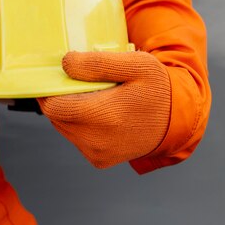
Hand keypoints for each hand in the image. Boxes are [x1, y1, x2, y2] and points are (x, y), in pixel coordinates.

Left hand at [37, 50, 170, 167]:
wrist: (176, 120)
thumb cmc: (156, 88)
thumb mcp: (136, 64)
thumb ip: (98, 63)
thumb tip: (66, 63)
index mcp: (104, 116)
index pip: (53, 106)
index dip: (49, 90)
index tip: (56, 76)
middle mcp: (97, 140)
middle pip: (56, 117)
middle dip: (60, 99)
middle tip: (77, 83)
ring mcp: (97, 153)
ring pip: (63, 128)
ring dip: (69, 112)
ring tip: (91, 97)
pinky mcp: (99, 160)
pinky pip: (76, 139)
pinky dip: (79, 125)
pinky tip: (97, 114)